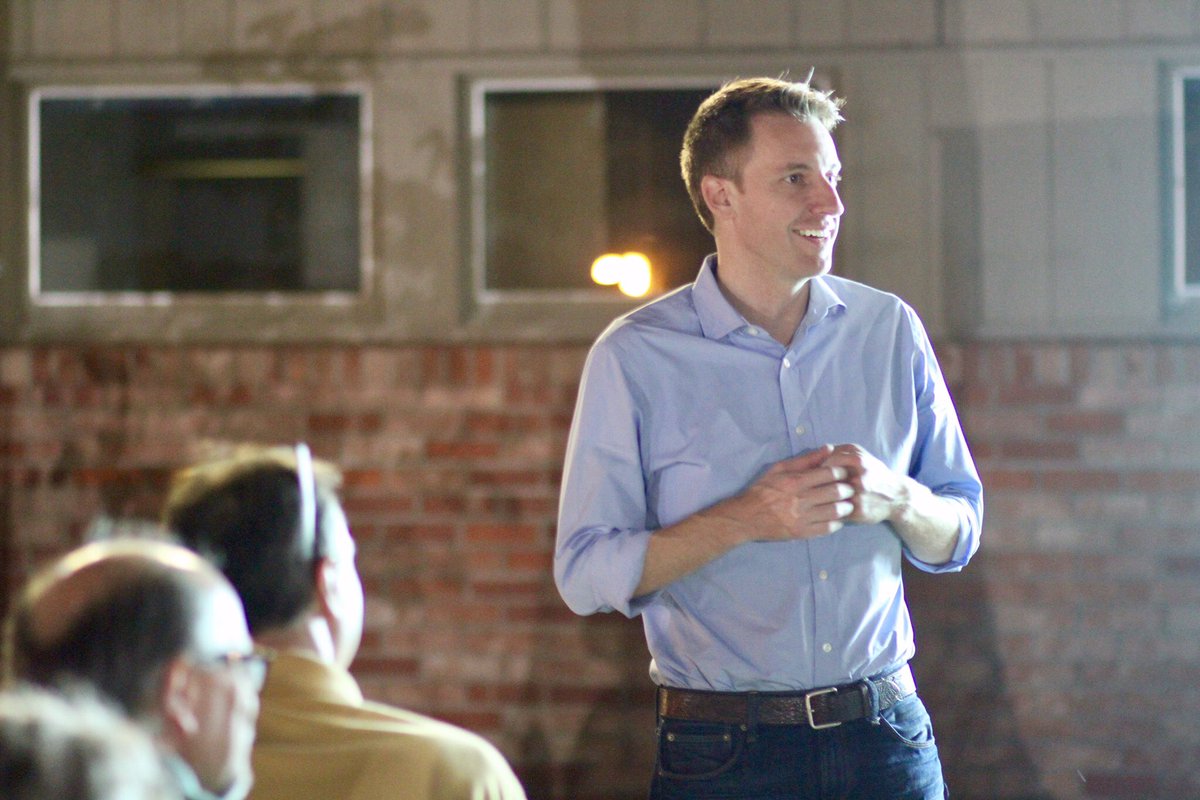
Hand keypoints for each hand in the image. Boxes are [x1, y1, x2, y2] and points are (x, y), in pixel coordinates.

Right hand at [705, 445, 854, 542]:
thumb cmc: (763, 490)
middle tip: (849, 489)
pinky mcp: (801, 533)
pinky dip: (837, 523)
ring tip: (846, 504)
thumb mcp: (779, 469)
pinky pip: (827, 528)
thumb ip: (806, 459)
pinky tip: (837, 519)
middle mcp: (800, 499)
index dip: (841, 472)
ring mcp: (801, 517)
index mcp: (795, 481)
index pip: (829, 473)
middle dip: (847, 489)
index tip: (843, 474)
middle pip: (836, 492)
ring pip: (835, 511)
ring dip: (846, 507)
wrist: (746, 517)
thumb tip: (828, 448)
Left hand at [820, 444, 907, 524]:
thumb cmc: (874, 473)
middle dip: (816, 483)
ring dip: (819, 498)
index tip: (812, 472)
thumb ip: (841, 450)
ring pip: (829, 497)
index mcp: (859, 461)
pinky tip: (823, 508)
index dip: (816, 468)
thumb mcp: (862, 455)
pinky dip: (826, 510)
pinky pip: (835, 511)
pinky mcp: (858, 512)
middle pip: (827, 480)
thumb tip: (819, 451)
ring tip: (814, 497)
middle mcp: (859, 478)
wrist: (896, 497)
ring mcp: (859, 496)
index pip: (827, 462)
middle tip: (810, 486)